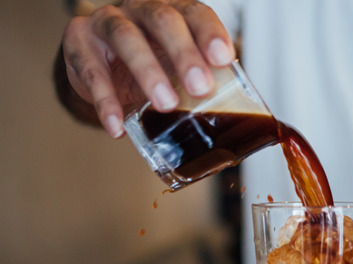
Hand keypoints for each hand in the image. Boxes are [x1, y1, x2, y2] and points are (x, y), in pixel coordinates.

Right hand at [61, 0, 234, 137]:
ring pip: (127, 37)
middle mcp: (140, 10)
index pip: (195, 13)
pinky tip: (117, 126)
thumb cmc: (149, 62)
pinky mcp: (79, 42)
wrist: (99, 65)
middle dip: (184, 54)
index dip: (210, 33)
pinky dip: (106, 101)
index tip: (223, 58)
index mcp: (173, 12)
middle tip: (200, 86)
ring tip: (165, 104)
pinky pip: (92, 71)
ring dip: (148, 72)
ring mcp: (108, 22)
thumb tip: (235, 114)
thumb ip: (201, 79)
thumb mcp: (176, 67)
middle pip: (163, 20)